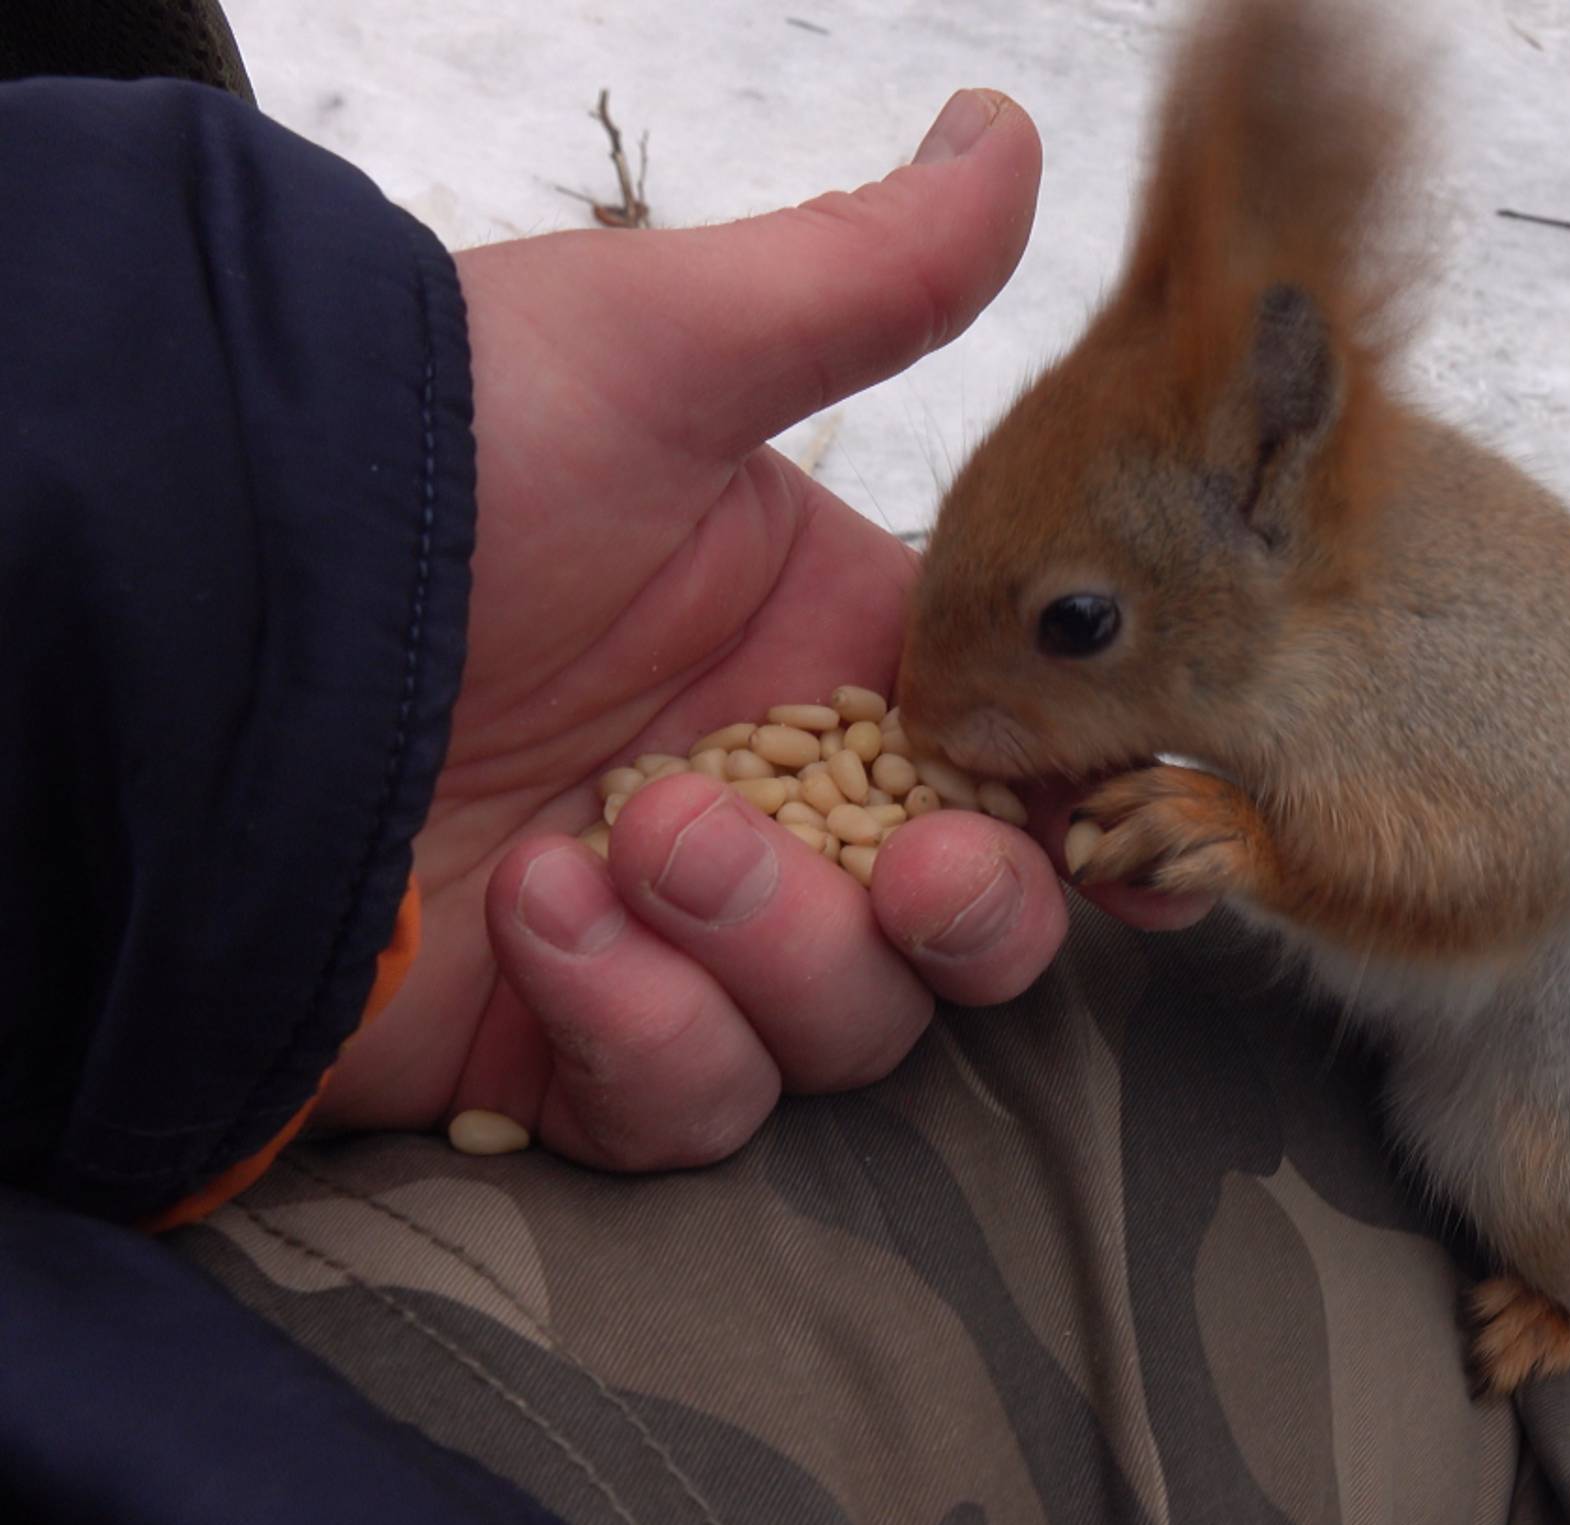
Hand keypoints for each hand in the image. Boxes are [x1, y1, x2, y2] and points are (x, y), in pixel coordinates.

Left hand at [318, 91, 1205, 1168]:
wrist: (186, 615)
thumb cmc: (420, 460)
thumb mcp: (654, 351)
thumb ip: (866, 279)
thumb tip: (1009, 131)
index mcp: (829, 650)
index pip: (1027, 761)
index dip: (1098, 812)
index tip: (1144, 844)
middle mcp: (775, 800)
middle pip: (970, 932)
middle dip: (967, 914)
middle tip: (905, 866)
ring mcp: (674, 937)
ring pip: (844, 1033)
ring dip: (769, 955)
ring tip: (631, 843)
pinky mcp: (562, 1047)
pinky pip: (684, 1110)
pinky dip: (642, 1039)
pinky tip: (540, 923)